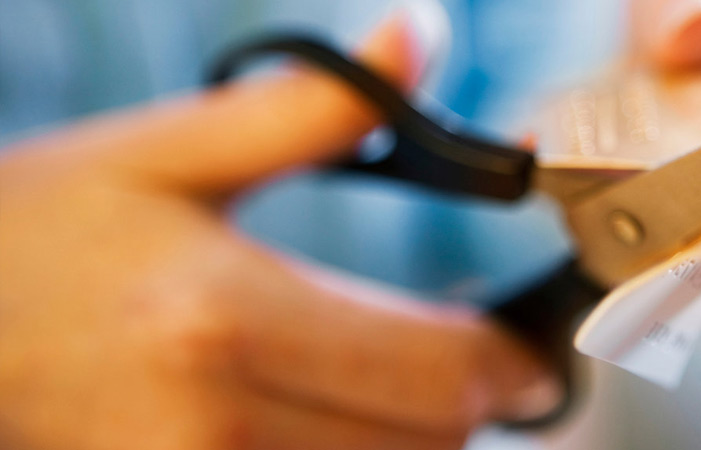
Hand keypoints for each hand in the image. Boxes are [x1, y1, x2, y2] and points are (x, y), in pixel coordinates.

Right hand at [0, 11, 554, 449]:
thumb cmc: (38, 232)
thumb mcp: (165, 154)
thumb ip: (311, 108)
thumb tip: (420, 39)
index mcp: (224, 316)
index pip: (438, 372)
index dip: (506, 363)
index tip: (527, 350)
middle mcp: (212, 423)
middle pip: (429, 443)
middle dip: (465, 398)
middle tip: (459, 357)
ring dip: (410, 438)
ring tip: (384, 384)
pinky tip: (331, 419)